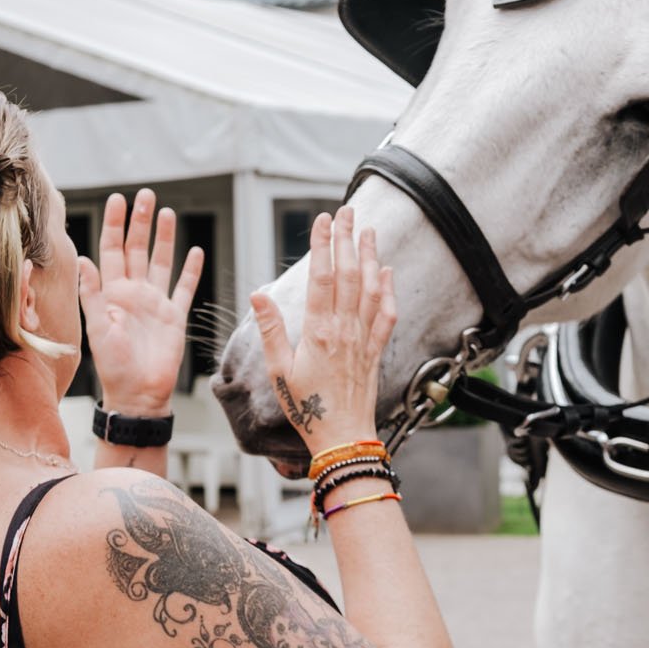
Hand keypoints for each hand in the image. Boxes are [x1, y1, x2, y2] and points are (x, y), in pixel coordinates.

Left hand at [78, 189, 203, 416]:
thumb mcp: (96, 329)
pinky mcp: (174, 317)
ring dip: (163, 238)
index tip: (118, 200)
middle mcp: (133, 293)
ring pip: (160, 262)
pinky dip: (191, 270)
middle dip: (140, 222)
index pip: (111, 250)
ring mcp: (155, 303)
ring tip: (166, 212)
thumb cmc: (114, 367)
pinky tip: (195, 250)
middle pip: (137, 249)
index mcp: (111, 293)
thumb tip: (83, 259)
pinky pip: (184, 288)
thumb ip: (92, 294)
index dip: (114, 224)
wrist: (139, 394)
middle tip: (145, 195)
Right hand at [250, 207, 395, 444]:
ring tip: (369, 229)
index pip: (321, 276)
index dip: (322, 244)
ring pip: (370, 287)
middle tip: (347, 210)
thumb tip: (259, 294)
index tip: (321, 219)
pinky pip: (386, 314)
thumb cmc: (306, 408)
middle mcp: (345, 329)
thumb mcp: (278, 372)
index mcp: (318, 331)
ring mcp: (363, 338)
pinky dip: (389, 290)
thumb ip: (272, 330)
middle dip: (347, 238)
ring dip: (370, 255)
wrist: (342, 436)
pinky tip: (388, 272)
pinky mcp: (375, 350)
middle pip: (348, 273)